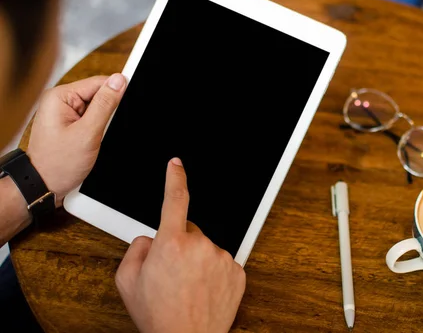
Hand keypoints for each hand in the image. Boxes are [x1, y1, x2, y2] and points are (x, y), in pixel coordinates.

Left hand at [27, 74, 126, 203]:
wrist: (44, 186)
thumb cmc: (58, 164)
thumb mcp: (88, 133)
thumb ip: (105, 105)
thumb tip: (119, 81)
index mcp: (60, 97)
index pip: (98, 83)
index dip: (116, 92)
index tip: (129, 101)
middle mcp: (59, 102)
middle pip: (97, 95)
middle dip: (107, 112)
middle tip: (101, 131)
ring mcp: (63, 113)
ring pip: (96, 109)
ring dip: (102, 123)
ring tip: (93, 138)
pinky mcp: (69, 124)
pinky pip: (91, 119)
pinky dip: (97, 130)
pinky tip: (92, 141)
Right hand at [116, 158, 245, 332]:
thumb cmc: (157, 315)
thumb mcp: (127, 281)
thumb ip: (136, 249)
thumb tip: (150, 238)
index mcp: (171, 243)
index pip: (174, 199)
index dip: (175, 178)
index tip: (176, 164)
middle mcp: (200, 246)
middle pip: (189, 230)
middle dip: (180, 243)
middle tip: (172, 272)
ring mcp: (222, 258)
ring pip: (206, 247)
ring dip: (198, 259)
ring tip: (188, 286)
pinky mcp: (237, 271)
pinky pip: (222, 262)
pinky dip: (213, 271)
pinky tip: (203, 289)